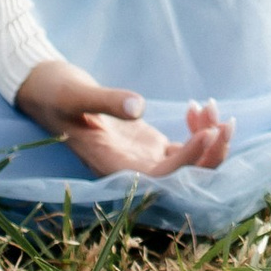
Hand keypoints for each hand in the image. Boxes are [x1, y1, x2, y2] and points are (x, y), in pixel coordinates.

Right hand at [15, 58, 233, 180]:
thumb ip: (106, 101)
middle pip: (183, 181)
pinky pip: (184, 150)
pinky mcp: (149, 147)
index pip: (161, 176)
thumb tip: (137, 106)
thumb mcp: (76, 93)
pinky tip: (198, 106)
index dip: (189, 160)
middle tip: (226, 122)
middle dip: (211, 158)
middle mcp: (131, 171)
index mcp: (112, 167)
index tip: (209, 132)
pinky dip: (199, 132)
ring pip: (189, 168)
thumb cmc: (55, 91)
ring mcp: (143, 160)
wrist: (45, 88)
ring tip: (212, 107)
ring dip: (210, 144)